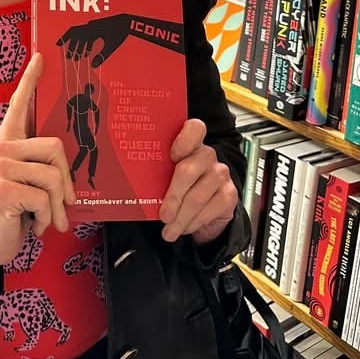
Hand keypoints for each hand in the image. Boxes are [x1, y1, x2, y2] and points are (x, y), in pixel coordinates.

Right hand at [0, 54, 75, 272]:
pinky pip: (44, 199)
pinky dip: (46, 219)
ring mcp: (0, 167)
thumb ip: (44, 167)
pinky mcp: (3, 189)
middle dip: (66, 182)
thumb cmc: (15, 209)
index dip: (30, 80)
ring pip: (53, 178)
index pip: (19, 104)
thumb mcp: (30, 182)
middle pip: (56, 147)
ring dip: (56, 207)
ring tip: (44, 218)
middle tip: (64, 205)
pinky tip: (31, 225)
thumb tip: (71, 173)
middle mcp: (1, 148)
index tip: (41, 57)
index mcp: (8, 141)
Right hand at [57, 13, 130, 66]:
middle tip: (69, 58)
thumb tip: (93, 66)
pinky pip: (88, 36)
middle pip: (76, 36)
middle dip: (72, 47)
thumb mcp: (111, 46)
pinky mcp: (98, 27)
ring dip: (79, 47)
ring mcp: (94, 26)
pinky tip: (87, 53)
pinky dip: (86, 44)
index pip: (73, 33)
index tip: (57, 45)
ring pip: (82, 37)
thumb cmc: (119, 32)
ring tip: (78, 58)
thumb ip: (102, 56)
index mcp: (91, 28)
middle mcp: (91, 26)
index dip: (64, 38)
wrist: (127, 21)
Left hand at [158, 119, 237, 245]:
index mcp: (189, 144)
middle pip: (189, 169)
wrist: (202, 209)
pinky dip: (193, 223)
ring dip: (181, 217)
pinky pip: (210, 210)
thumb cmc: (177, 187)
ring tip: (168, 229)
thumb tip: (130, 182)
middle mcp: (206, 155)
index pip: (194, 128)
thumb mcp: (164, 177)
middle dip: (173, 195)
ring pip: (198, 196)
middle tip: (163, 214)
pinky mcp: (229, 194)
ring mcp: (220, 174)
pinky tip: (183, 228)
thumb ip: (156, 173)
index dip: (184, 139)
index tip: (171, 156)